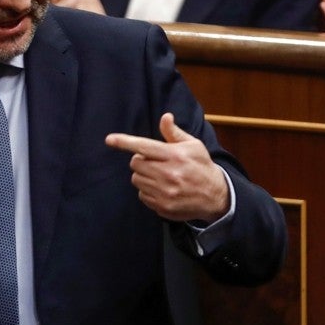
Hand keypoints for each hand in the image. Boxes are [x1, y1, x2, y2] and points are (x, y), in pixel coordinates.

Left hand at [105, 113, 228, 223]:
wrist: (215, 196)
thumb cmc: (202, 167)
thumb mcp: (193, 146)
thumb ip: (174, 133)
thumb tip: (165, 117)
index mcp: (175, 156)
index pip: (144, 146)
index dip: (125, 142)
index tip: (109, 139)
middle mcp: (168, 174)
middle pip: (135, 163)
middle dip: (141, 160)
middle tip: (154, 162)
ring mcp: (164, 192)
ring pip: (136, 179)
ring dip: (143, 175)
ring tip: (159, 175)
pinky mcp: (162, 207)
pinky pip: (141, 195)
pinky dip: (147, 190)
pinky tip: (162, 188)